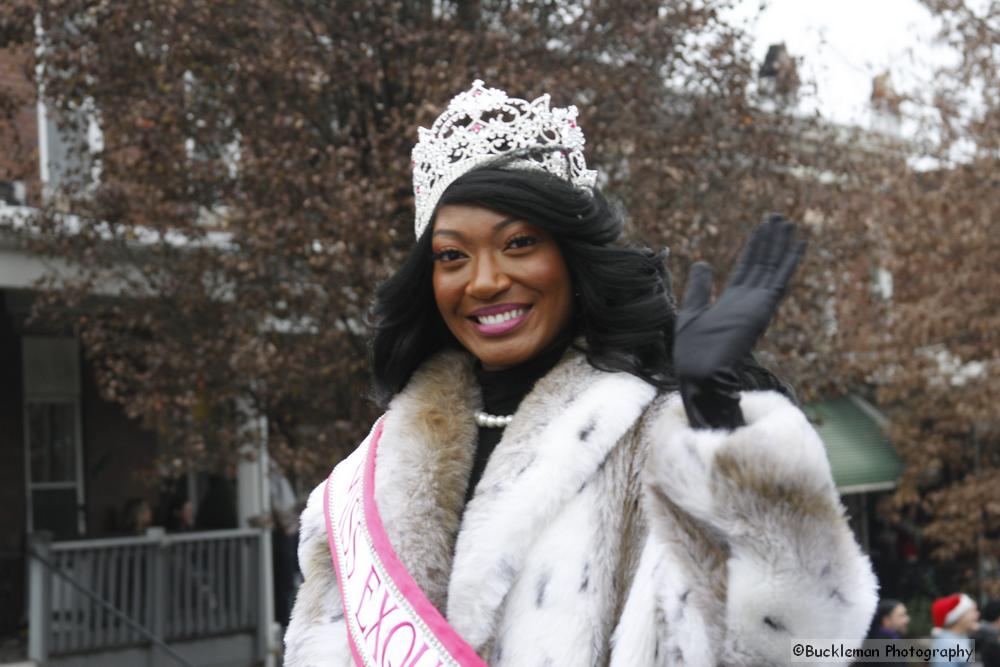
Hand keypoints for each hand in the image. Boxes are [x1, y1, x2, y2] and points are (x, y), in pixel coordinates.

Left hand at [673, 214, 805, 428]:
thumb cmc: (692, 352)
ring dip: (781, 244)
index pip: (746, 269)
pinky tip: (800, 241)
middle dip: (770, 241)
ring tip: (787, 220)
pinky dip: (790, 260)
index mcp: (731, 303)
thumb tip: (702, 263)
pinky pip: (780, 278)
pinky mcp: (763, 307)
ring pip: (772, 267)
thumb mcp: (690, 312)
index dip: (754, 248)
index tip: (761, 229)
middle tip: (778, 217)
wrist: (699, 372)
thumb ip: (699, 288)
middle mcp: (748, 301)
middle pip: (762, 264)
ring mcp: (757, 304)